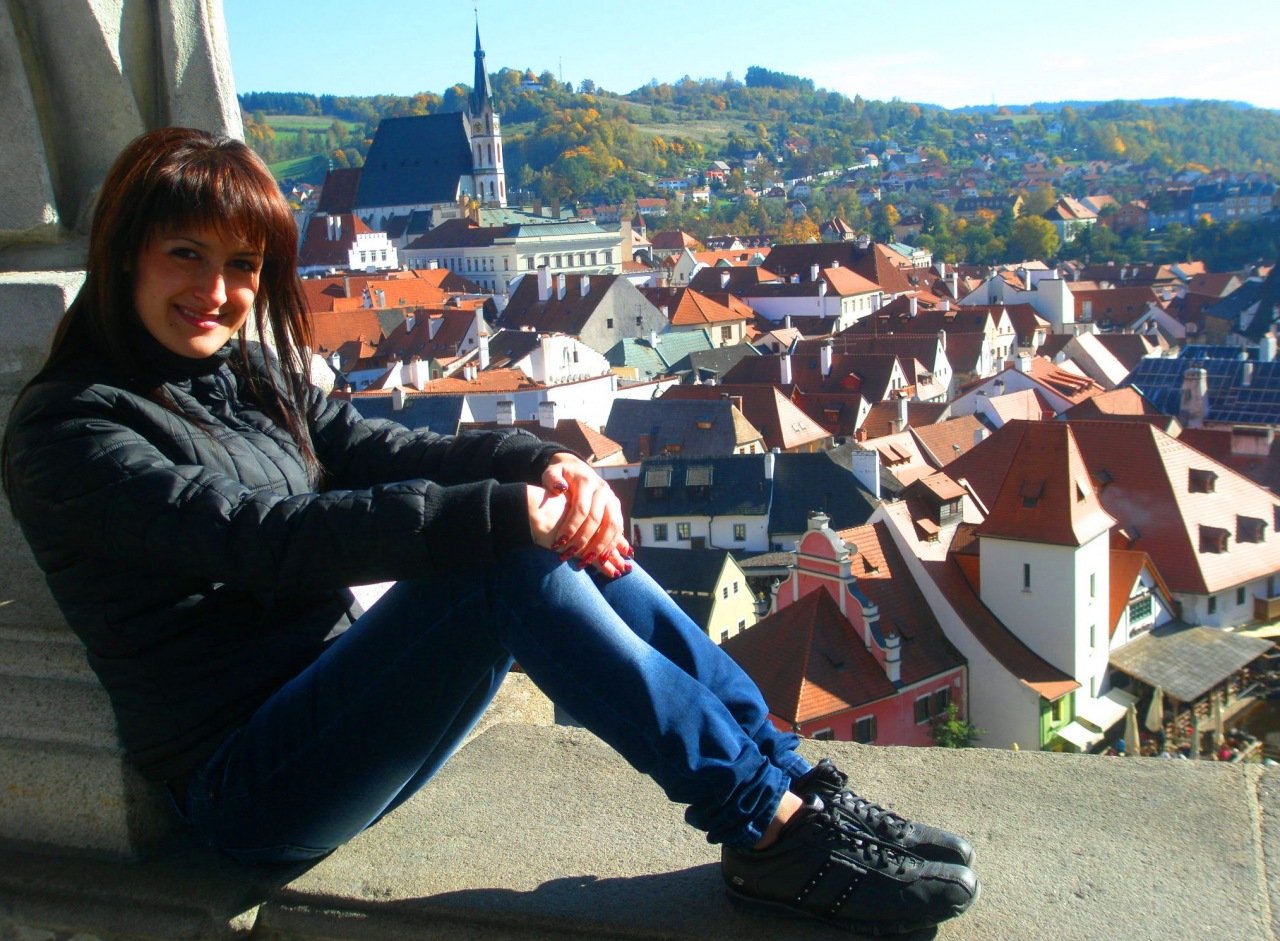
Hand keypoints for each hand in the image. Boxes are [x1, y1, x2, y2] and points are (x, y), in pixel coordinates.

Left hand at [539, 454, 631, 576]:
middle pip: (598, 520)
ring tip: (586, 561)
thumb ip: (552, 479)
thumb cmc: (560, 474)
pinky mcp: (616, 508)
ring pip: (612, 526)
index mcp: (586, 482)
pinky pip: (618, 528)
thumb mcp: (551, 472)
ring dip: (600, 546)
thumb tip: (559, 488)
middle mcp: (603, 490)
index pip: (581, 508)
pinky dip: (611, 544)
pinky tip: (601, 557)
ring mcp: (612, 499)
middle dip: (584, 540)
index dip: (571, 527)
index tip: (558, 543)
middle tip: (569, 555)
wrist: (576, 467)